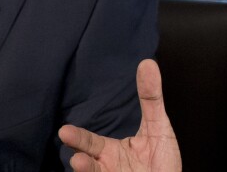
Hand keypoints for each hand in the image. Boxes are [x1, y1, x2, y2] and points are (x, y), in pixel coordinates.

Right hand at [59, 59, 181, 171]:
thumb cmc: (162, 159)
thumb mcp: (158, 126)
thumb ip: (151, 98)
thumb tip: (147, 64)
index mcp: (111, 150)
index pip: (91, 142)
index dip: (78, 137)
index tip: (64, 129)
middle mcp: (107, 166)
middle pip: (87, 158)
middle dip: (76, 151)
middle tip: (64, 137)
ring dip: (85, 169)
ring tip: (78, 162)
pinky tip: (91, 167)